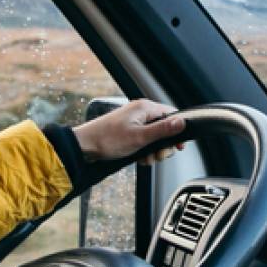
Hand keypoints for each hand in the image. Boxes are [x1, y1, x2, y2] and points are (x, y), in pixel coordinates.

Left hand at [71, 99, 186, 163]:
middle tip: (157, 156)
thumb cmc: (108, 139)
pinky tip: (139, 158)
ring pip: (154, 137)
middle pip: (164, 128)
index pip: (172, 115)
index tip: (177, 146)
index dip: (177, 132)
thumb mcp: (140, 137)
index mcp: (145, 108)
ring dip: (153, 150)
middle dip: (163, 145)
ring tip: (145, 158)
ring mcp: (134, 121)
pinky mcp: (128, 131)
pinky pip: (144, 140)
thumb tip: (182, 123)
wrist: (84, 146)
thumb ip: (162, 130)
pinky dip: (144, 150)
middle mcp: (140, 112)